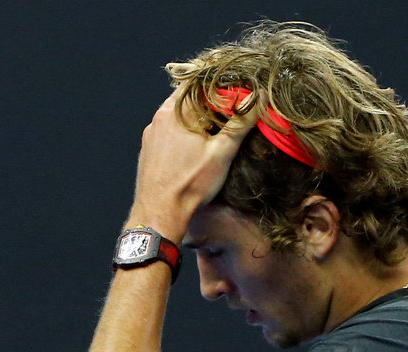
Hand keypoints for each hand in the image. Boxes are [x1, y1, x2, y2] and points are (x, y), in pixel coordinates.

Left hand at [130, 90, 256, 241]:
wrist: (159, 214)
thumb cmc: (190, 184)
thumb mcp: (223, 152)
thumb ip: (241, 122)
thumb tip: (259, 98)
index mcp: (175, 112)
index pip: (198, 82)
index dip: (220, 85)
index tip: (236, 94)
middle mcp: (158, 118)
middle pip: (187, 98)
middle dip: (209, 103)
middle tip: (229, 114)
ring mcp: (151, 135)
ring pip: (177, 115)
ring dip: (195, 119)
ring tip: (214, 132)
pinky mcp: (148, 150)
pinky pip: (167, 132)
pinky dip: (182, 133)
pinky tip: (194, 149)